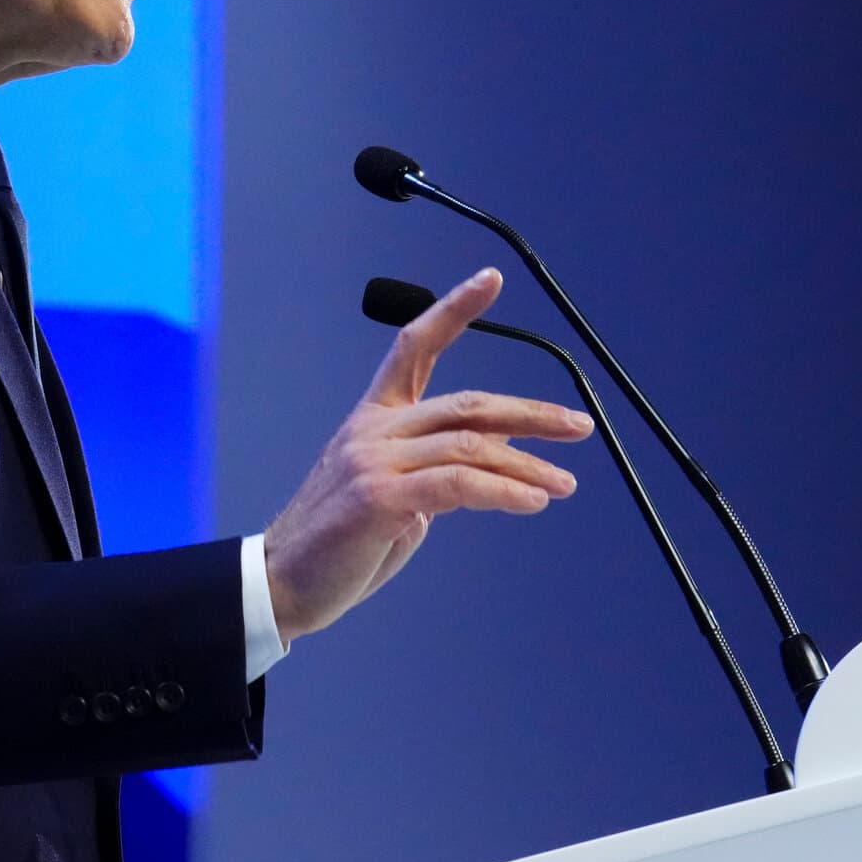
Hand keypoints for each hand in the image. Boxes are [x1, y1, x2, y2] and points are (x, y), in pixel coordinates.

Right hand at [261, 267, 594, 644]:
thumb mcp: (396, 493)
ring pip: (469, 445)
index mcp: (373, 418)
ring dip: (528, 466)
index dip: (454, 309)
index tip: (491, 278)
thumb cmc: (340, 543)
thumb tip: (494, 459)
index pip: (415, 345)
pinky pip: (457, 484)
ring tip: (564, 484)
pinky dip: (502, 491)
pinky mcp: (378, 497)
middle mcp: (373, 429)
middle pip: (467, 404)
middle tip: (578, 426)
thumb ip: (436, 469)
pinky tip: (532, 502)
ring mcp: (373, 460)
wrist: (283, 583)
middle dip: (530, 414)